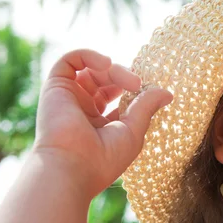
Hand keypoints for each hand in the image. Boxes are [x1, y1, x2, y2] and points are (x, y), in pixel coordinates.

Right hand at [33, 49, 172, 197]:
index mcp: (100, 125)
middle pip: (105, 80)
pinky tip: (106, 64)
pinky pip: (70, 60)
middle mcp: (83, 111)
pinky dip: (89, 55)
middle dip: (124, 78)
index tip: (148, 89)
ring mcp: (69, 99)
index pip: (118, 97)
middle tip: (138, 84)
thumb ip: (146, 107)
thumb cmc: (104, 158)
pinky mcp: (55, 88)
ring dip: (112, 69)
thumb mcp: (134, 130)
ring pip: (91, 69)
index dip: (134, 89)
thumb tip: (166, 92)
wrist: (72, 167)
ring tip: (128, 80)